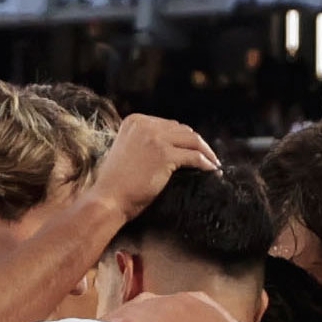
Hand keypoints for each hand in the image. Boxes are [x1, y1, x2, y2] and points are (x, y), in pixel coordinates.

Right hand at [86, 114, 219, 214]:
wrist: (107, 200)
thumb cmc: (115, 184)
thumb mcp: (127, 152)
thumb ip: (144, 142)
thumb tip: (172, 146)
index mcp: (134, 121)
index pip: (168, 125)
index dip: (183, 137)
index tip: (193, 148)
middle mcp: (145, 125)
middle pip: (182, 130)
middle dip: (196, 143)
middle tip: (207, 156)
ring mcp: (155, 138)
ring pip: (192, 140)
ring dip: (206, 151)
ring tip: (213, 162)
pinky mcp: (164, 154)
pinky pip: (194, 156)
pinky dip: (206, 163)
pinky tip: (211, 169)